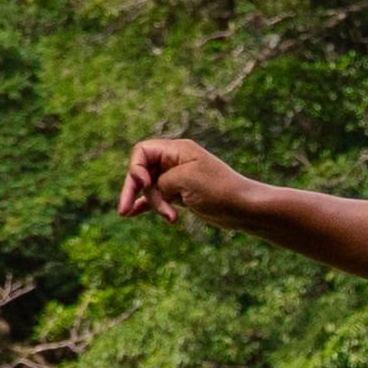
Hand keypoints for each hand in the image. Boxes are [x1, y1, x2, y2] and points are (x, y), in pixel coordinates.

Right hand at [114, 138, 248, 225]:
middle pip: (142, 171)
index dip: (136, 168)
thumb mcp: (185, 180)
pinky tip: (132, 213)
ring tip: (160, 218)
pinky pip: (155, 197)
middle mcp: (174, 161)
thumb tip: (149, 188)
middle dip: (132, 189)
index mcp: (177, 150)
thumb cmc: (219, 190)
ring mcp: (176, 178)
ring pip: (148, 187)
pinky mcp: (179, 195)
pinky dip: (145, 205)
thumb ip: (161, 181)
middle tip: (123, 210)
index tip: (144, 184)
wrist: (244, 208)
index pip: (142, 151)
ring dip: (150, 203)